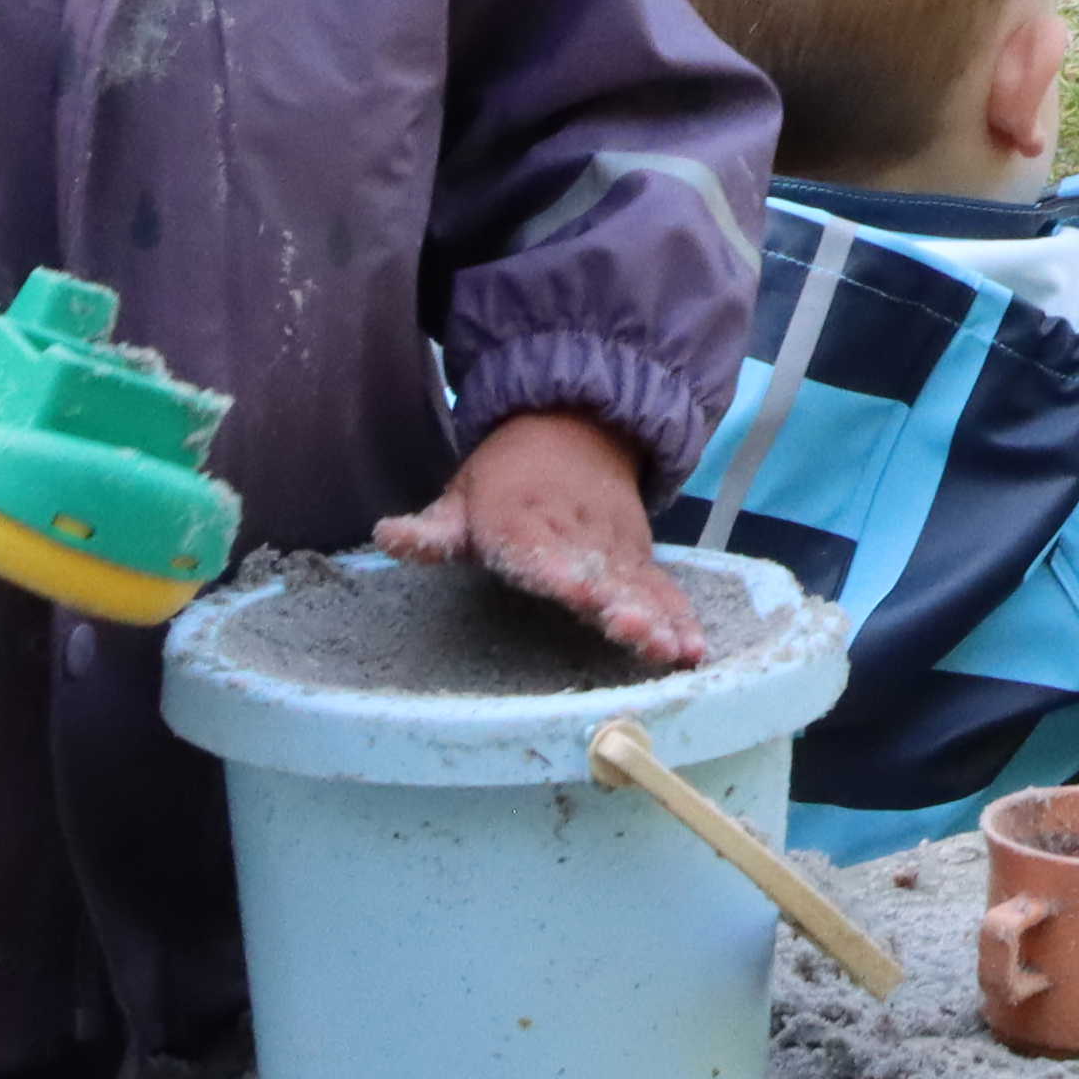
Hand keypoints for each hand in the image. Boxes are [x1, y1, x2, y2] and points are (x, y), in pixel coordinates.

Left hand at [377, 407, 702, 668]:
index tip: (579, 593)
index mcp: (523, 520)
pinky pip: (662, 587)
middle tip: (635, 632)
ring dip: (657, 617)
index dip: (559, 571)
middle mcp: (576, 534)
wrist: (575, 427)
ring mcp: (613, 546)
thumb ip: (429, 531)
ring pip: (638, 583)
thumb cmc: (503, 478)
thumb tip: (384, 536)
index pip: (539, 549)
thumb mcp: (459, 495)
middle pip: (599, 572)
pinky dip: (680, 615)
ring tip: (673, 650)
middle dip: (620, 604)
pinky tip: (694, 649)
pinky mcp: (638, 557)